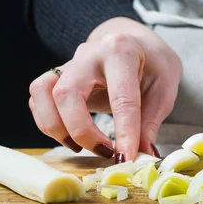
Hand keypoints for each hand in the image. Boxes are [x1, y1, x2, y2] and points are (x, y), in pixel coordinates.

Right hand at [29, 17, 182, 160]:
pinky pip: (37, 99)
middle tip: (105, 151)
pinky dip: (48, 123)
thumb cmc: (153, 64)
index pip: (121, 97)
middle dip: (81, 131)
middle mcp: (89, 54)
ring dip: (56, 127)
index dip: (124, 132)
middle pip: (66, 93)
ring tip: (81, 145)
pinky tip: (70, 136)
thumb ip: (150, 121)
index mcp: (121, 51)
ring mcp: (68, 64)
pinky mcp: (56, 76)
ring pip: (42, 92)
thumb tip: (141, 155)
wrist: (136, 44)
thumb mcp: (164, 88)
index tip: (127, 159)